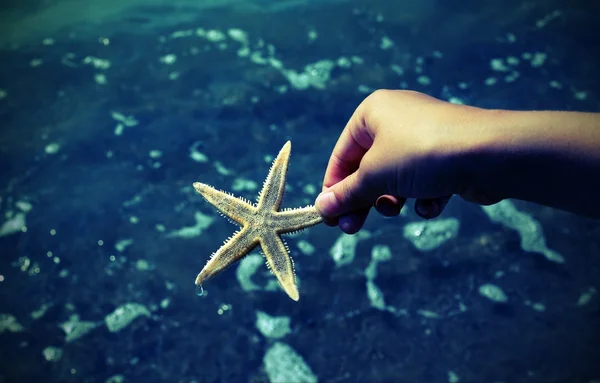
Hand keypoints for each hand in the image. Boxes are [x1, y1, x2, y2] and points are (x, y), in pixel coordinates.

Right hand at [315, 89, 501, 233]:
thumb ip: (347, 194)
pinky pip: (423, 181)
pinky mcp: (446, 157)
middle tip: (350, 228)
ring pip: (395, 178)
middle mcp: (397, 120)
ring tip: (394, 210)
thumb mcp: (375, 176)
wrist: (488, 154)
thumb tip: (321, 208)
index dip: (333, 187)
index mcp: (373, 113)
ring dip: (391, 199)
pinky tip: (431, 202)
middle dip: (361, 200)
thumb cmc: (421, 154)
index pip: (343, 155)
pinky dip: (423, 196)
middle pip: (368, 169)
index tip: (328, 216)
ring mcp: (423, 138)